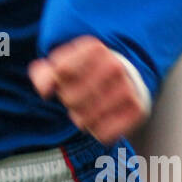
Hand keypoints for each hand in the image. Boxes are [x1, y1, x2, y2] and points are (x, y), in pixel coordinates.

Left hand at [28, 36, 148, 145]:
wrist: (125, 76)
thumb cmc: (86, 72)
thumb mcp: (63, 64)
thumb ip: (44, 74)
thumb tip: (44, 90)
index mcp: (94, 48)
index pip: (60, 71)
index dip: (56, 80)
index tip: (64, 78)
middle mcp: (114, 65)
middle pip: (70, 98)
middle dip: (67, 101)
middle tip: (74, 97)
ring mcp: (128, 88)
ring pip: (85, 119)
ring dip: (80, 118)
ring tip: (85, 109)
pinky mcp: (137, 110)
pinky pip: (103, 134)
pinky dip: (96, 131)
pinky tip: (99, 120)